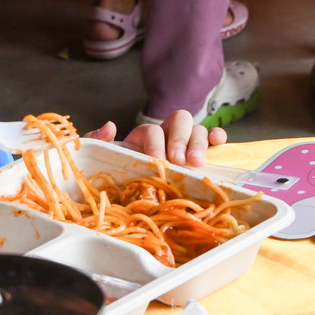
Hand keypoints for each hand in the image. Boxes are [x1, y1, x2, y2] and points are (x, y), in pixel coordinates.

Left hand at [86, 110, 225, 165]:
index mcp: (145, 136)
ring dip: (198, 143)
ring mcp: (187, 144)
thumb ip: (96, 141)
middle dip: (180, 139)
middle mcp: (168, 136)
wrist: (131, 195)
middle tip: (178, 160)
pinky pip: (213, 140)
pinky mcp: (202, 155)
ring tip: (196, 163)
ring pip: (198, 129)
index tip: (158, 161)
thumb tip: (110, 126)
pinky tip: (218, 144)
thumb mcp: (102, 159)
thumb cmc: (120, 176)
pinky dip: (218, 138)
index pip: (153, 129)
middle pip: (180, 120)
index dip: (156, 142)